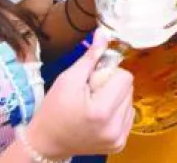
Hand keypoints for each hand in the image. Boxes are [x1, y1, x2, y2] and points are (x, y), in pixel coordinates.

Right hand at [25, 29, 134, 157]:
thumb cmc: (53, 110)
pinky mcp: (119, 144)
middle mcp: (114, 127)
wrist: (46, 143)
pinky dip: (116, 112)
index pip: (125, 77)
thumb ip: (91, 57)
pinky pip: (128, 116)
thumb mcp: (68, 79)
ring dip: (115, 98)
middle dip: (112, 85)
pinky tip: (99, 116)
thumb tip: (104, 33)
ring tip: (93, 105)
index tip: (92, 80)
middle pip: (129, 88)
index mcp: (102, 111)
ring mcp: (118, 138)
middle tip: (91, 93)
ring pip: (130, 101)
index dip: (109, 73)